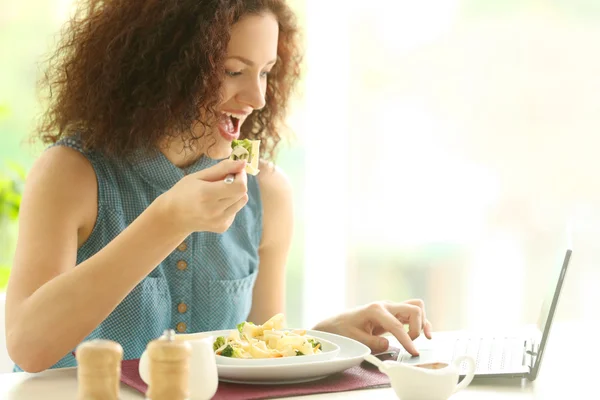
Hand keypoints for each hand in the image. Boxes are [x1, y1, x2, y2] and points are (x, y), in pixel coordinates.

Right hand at [158, 159, 248, 233]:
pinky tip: (216, 204)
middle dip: (238, 183)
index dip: (241, 176)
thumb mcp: (198, 176)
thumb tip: (243, 163)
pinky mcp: (222, 227)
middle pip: (242, 193)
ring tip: (219, 192)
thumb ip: (222, 168)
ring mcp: (219, 221)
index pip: (240, 186)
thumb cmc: (183, 192)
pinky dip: (230, 204)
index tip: (235, 170)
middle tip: (225, 179)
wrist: (173, 217)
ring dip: (235, 194)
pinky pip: (235, 210)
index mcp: (207, 194)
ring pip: (242, 202)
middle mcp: (215, 210)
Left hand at [312, 299, 432, 355]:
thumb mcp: (355, 338)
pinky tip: (425, 334)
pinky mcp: (394, 313)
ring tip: (417, 339)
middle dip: (417, 327)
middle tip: (410, 344)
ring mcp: (391, 308)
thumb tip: (388, 345)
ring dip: (421, 323)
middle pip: (414, 308)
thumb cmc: (345, 329)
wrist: (338, 322)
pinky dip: (421, 322)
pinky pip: (413, 313)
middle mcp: (386, 305)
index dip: (407, 340)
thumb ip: (372, 342)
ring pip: (416, 307)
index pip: (397, 325)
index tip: (413, 352)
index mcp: (376, 310)